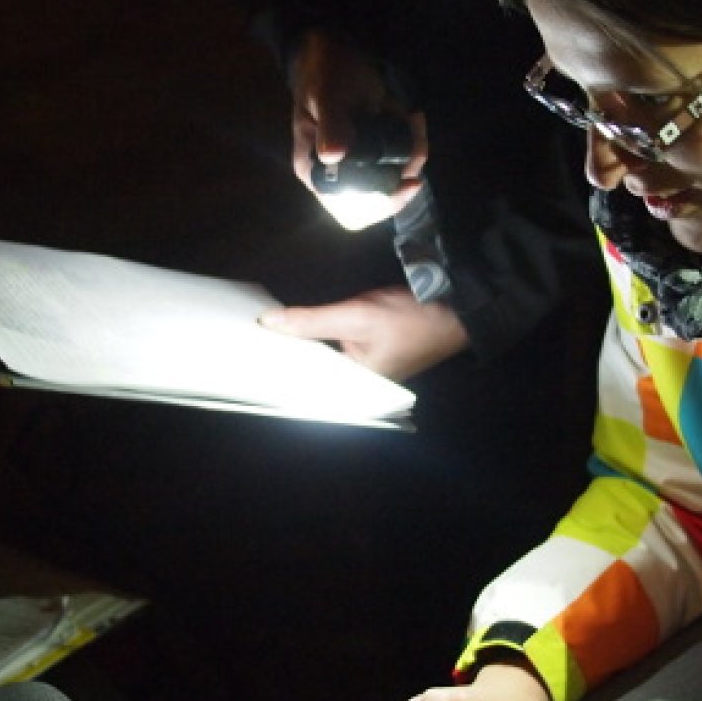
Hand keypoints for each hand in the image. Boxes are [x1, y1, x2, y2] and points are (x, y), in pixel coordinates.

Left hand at [261, 286, 468, 379]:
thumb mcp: (356, 317)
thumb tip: (269, 322)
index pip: (306, 387)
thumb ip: (312, 322)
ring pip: (320, 363)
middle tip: (247, 345)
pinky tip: (292, 331)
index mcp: (356, 391)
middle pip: (311, 376)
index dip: (277, 373)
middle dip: (284, 360)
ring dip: (298, 350)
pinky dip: (314, 342)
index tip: (248, 359)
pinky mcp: (365, 355)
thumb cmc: (411, 320)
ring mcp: (362, 371)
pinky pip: (331, 352)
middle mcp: (357, 388)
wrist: (455, 309)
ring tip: (262, 339)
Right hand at [288, 30, 427, 226]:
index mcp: (316, 170)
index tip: (406, 182)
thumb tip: (333, 154)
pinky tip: (412, 115)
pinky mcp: (377, 147)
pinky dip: (414, 139)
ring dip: (414, 151)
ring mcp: (360, 161)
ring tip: (412, 117)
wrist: (336, 50)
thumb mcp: (328, 95)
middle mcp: (339, 173)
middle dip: (405, 173)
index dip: (380, 205)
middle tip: (417, 148)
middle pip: (380, 199)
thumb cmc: (324, 72)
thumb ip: (332, 124)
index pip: (349, 210)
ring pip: (397, 177)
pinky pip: (403, 157)